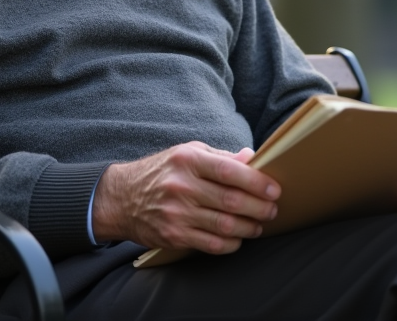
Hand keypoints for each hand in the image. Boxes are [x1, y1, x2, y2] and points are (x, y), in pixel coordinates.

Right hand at [92, 142, 279, 254]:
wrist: (122, 198)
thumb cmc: (161, 172)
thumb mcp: (187, 153)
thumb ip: (221, 158)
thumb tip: (252, 158)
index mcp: (188, 161)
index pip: (230, 171)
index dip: (256, 182)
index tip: (274, 189)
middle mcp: (182, 186)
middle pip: (232, 201)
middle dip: (259, 208)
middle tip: (272, 210)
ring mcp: (176, 213)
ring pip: (225, 225)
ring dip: (249, 228)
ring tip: (258, 225)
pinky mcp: (173, 235)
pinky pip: (211, 244)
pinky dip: (231, 243)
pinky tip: (238, 238)